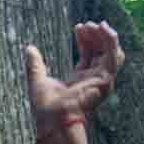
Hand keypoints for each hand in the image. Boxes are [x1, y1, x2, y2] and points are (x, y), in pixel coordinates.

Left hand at [23, 21, 125, 136]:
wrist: (53, 118)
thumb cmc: (46, 107)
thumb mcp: (39, 79)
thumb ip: (35, 64)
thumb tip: (29, 48)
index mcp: (81, 80)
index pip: (89, 55)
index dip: (86, 39)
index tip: (78, 27)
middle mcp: (94, 80)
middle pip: (101, 51)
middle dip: (95, 35)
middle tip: (85, 25)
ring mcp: (102, 80)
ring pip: (112, 52)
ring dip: (106, 36)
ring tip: (95, 25)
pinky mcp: (106, 79)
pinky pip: (114, 56)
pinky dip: (111, 40)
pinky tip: (104, 28)